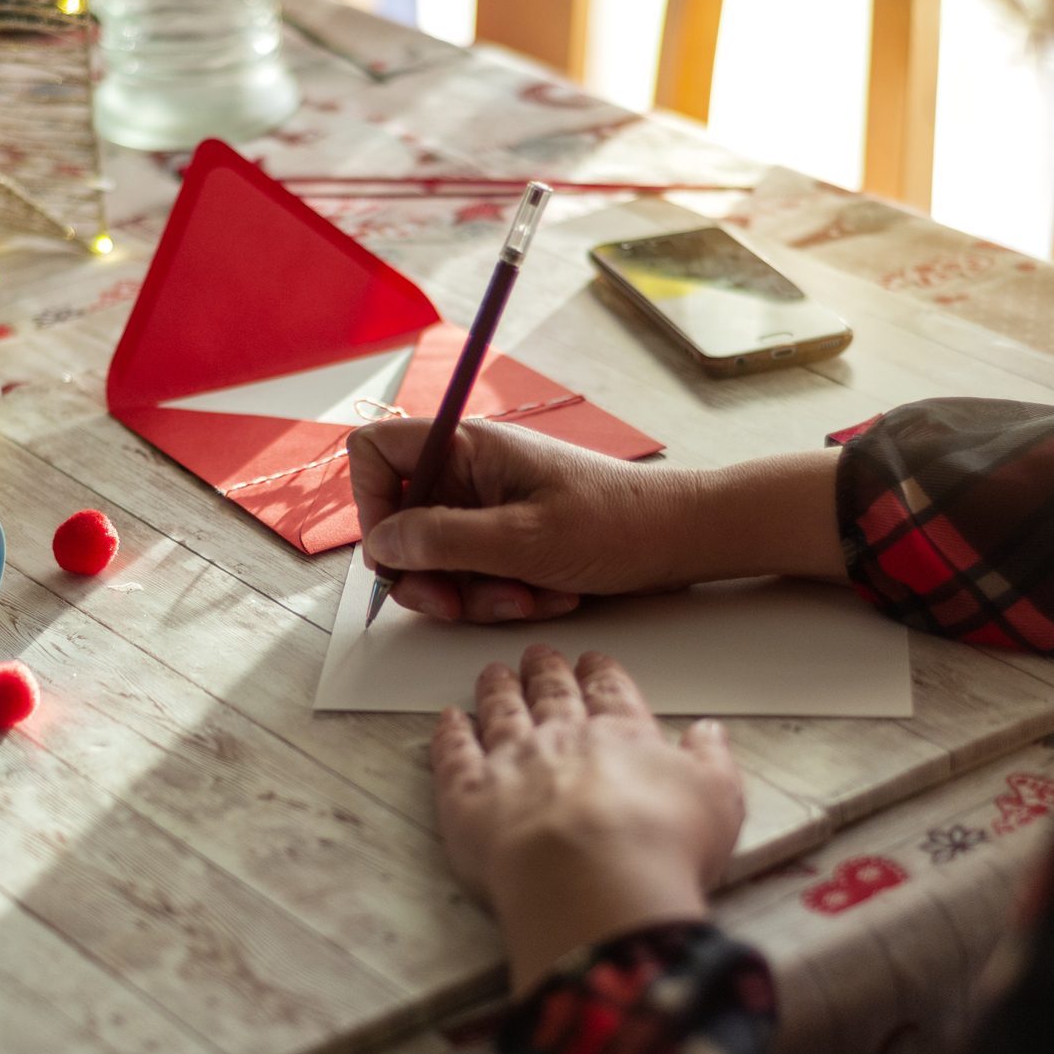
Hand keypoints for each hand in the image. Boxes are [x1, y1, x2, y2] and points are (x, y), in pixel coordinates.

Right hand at [349, 419, 847, 622]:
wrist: (682, 540)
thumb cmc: (614, 527)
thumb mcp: (521, 541)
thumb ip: (441, 540)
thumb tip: (381, 544)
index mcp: (468, 448)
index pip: (375, 453)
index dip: (370, 504)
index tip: (396, 553)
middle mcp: (470, 473)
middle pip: (402, 523)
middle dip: (430, 574)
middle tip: (458, 605)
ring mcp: (488, 507)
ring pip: (438, 560)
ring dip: (474, 594)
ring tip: (528, 598)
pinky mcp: (508, 539)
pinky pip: (475, 575)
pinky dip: (502, 595)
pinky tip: (547, 596)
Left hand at [430, 645, 744, 992]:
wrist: (593, 881)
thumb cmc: (659, 846)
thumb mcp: (717, 801)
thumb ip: (711, 761)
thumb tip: (710, 732)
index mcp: (621, 735)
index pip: (609, 692)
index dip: (600, 674)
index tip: (593, 660)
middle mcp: (561, 739)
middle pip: (551, 694)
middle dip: (545, 671)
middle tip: (539, 654)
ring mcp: (510, 763)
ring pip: (500, 713)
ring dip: (497, 690)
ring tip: (493, 673)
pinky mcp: (467, 797)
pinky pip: (453, 754)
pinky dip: (449, 733)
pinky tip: (449, 719)